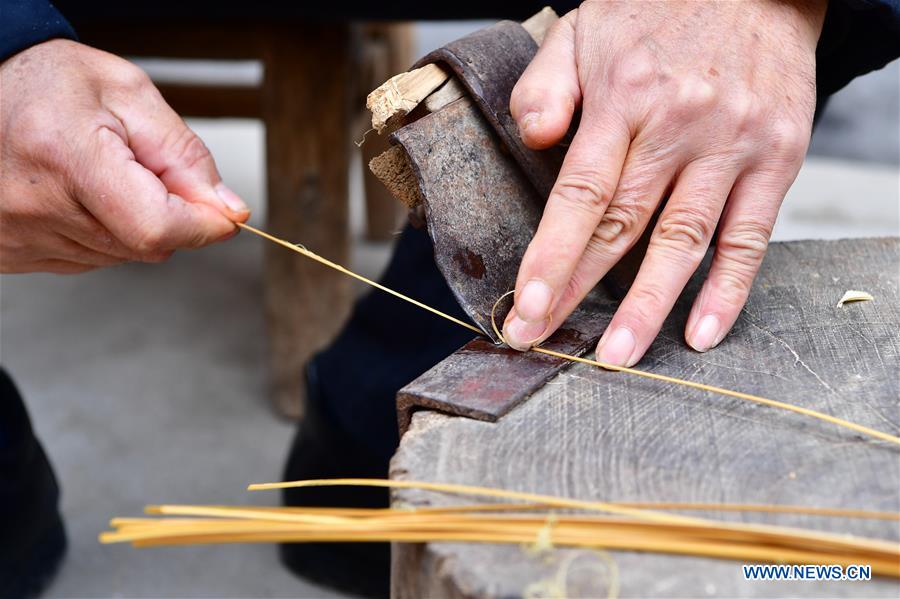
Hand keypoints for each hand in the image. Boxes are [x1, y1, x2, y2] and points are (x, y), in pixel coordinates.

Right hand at [0, 40, 248, 273]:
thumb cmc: (49, 84)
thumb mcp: (130, 94)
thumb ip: (185, 155)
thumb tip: (227, 208)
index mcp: (64, 155)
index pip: (157, 226)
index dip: (202, 226)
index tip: (223, 214)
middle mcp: (33, 204)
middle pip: (144, 245)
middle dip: (165, 214)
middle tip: (140, 169)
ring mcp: (16, 235)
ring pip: (120, 256)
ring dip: (129, 222)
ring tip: (97, 175)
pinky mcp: (11, 253)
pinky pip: (86, 260)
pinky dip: (99, 232)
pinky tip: (77, 196)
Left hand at [503, 0, 825, 363]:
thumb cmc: (660, 11)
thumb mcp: (584, 28)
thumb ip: (546, 86)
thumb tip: (533, 138)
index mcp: (624, 97)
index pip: (579, 194)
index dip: (551, 258)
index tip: (526, 307)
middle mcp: (679, 126)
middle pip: (622, 227)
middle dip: (578, 291)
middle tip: (545, 340)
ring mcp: (732, 145)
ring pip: (684, 242)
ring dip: (649, 306)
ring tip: (617, 355)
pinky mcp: (778, 158)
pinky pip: (750, 238)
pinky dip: (728, 291)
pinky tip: (700, 332)